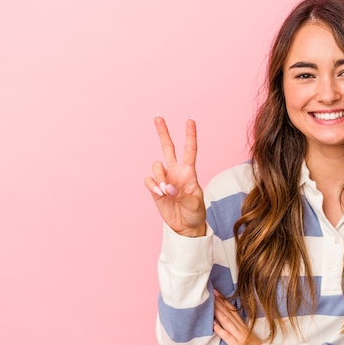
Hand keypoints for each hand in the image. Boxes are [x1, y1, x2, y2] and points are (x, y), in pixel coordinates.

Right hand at [144, 116, 205, 236]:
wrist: (186, 227)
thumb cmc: (195, 213)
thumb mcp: (195, 203)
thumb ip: (182, 194)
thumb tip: (167, 186)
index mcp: (189, 172)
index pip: (190, 150)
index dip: (190, 135)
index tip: (190, 120)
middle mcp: (176, 172)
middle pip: (168, 148)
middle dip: (163, 133)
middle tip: (158, 117)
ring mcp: (164, 179)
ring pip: (156, 166)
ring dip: (159, 176)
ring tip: (166, 191)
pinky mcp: (155, 189)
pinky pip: (148, 180)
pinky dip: (152, 185)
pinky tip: (160, 194)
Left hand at [213, 290, 261, 344]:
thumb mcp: (249, 342)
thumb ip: (241, 336)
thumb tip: (233, 333)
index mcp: (244, 328)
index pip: (233, 313)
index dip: (226, 302)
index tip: (219, 294)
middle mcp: (242, 330)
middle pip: (229, 314)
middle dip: (220, 302)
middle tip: (213, 291)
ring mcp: (240, 338)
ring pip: (228, 322)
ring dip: (219, 311)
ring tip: (211, 302)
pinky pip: (228, 337)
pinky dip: (220, 330)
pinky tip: (213, 324)